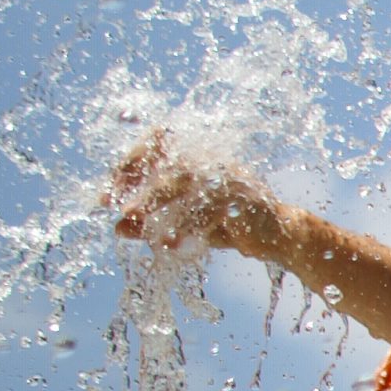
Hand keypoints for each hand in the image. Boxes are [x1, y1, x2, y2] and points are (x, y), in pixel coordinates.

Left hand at [105, 134, 272, 258]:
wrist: (283, 236)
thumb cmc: (233, 226)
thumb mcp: (186, 225)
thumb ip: (154, 223)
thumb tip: (117, 227)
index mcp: (199, 158)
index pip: (157, 143)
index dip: (129, 164)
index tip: (108, 194)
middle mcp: (214, 161)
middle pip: (167, 163)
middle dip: (137, 184)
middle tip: (114, 207)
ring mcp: (230, 178)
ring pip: (183, 181)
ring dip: (154, 201)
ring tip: (132, 219)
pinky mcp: (245, 199)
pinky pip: (209, 210)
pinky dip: (186, 229)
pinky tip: (172, 247)